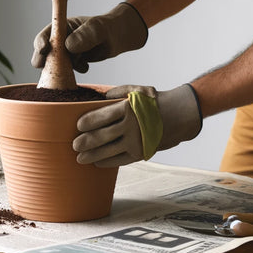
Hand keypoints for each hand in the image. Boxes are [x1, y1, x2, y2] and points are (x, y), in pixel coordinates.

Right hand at [31, 2, 147, 72]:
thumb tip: (69, 46)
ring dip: (60, 69)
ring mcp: (65, 53)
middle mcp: (60, 40)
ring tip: (78, 64)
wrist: (117, 39)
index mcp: (62, 27)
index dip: (41, 42)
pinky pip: (65, 73)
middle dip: (44, 60)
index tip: (43, 50)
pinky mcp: (71, 64)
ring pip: (54, 65)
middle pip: (44, 53)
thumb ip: (85, 35)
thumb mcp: (98, 29)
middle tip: (46, 67)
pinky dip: (72, 73)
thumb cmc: (107, 28)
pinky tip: (86, 66)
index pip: (46, 34)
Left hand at [72, 84, 202, 167]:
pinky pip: (119, 160)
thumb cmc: (154, 101)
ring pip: (108, 151)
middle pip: (101, 136)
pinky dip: (106, 162)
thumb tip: (96, 99)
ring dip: (91, 156)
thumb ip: (115, 92)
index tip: (78, 125)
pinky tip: (97, 162)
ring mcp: (136, 141)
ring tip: (80, 158)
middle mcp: (131, 125)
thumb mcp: (136, 90)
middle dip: (85, 142)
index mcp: (127, 107)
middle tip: (74, 144)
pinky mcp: (141, 153)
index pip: (101, 116)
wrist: (178, 115)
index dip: (87, 122)